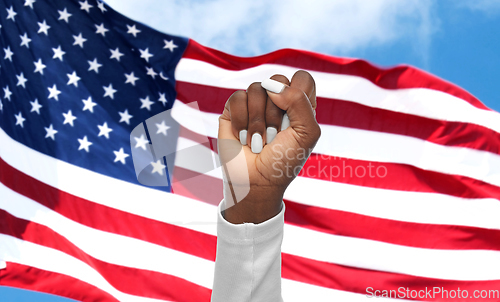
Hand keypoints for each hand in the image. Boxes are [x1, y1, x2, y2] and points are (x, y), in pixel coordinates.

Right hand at [218, 70, 320, 223]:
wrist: (255, 182)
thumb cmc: (283, 161)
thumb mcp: (307, 133)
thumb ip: (299, 102)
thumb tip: (272, 87)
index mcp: (298, 105)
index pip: (302, 79)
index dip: (297, 92)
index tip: (293, 118)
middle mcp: (277, 100)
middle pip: (278, 80)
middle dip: (276, 112)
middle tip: (274, 136)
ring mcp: (254, 104)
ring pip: (256, 88)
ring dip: (258, 120)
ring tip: (258, 141)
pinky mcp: (233, 110)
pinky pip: (237, 97)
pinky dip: (241, 121)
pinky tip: (243, 138)